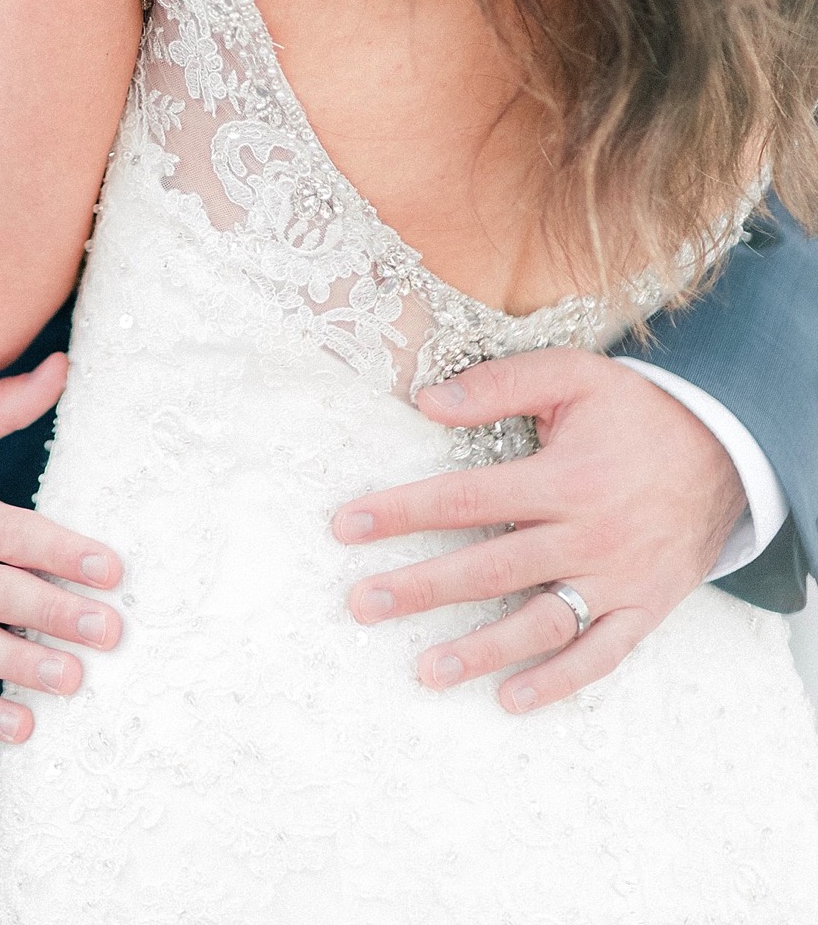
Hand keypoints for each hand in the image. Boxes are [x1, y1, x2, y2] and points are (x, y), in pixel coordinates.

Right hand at [0, 353, 122, 744]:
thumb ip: (2, 404)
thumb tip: (62, 367)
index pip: (14, 534)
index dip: (63, 552)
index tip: (111, 569)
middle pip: (1, 593)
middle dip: (58, 613)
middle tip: (110, 631)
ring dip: (25, 665)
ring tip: (74, 678)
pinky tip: (19, 727)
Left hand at [332, 348, 745, 712]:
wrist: (726, 451)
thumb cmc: (636, 410)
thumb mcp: (573, 375)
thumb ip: (500, 384)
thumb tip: (427, 401)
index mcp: (563, 478)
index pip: (465, 499)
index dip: (402, 511)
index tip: (347, 526)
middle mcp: (587, 535)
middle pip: (490, 568)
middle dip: (420, 588)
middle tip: (361, 604)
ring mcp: (617, 578)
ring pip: (541, 623)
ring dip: (481, 650)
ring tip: (423, 670)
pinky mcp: (644, 608)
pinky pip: (600, 655)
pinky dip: (557, 682)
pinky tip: (510, 698)